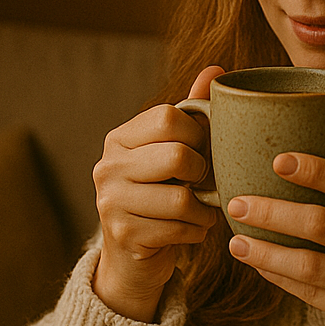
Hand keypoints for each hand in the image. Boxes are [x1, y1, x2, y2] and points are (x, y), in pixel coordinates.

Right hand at [92, 66, 223, 320]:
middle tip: (203, 183)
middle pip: (176, 156)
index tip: (201, 151)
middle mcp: (108, 166)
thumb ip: (192, 112)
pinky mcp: (123, 235)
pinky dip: (196, 231)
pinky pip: (178, 229)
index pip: (168, 117)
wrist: (133, 257)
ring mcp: (111, 202)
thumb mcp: (172, 150)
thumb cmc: (161, 195)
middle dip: (202, 173)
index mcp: (119, 138)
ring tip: (201, 210)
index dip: (198, 135)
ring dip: (203, 209)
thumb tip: (216, 69)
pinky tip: (191, 229)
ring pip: (180, 199)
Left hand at [225, 133, 324, 325]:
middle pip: (322, 222)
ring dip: (267, 251)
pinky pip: (311, 293)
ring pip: (310, 264)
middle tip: (237, 203)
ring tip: (236, 242)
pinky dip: (281, 277)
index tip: (277, 160)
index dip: (315, 169)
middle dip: (273, 212)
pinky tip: (259, 265)